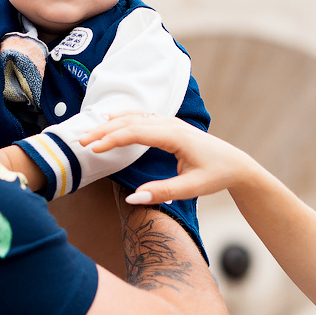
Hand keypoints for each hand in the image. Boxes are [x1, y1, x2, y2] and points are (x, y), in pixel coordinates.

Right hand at [81, 113, 247, 204]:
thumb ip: (162, 192)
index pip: (135, 132)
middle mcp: (171, 124)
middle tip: (80, 140)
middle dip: (103, 130)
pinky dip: (123, 118)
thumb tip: (133, 198)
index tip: (92, 149)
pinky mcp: (169, 125)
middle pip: (130, 122)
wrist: (236, 164)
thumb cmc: (216, 175)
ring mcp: (170, 122)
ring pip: (134, 117)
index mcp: (175, 135)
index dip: (111, 139)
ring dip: (110, 123)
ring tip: (89, 131)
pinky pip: (142, 116)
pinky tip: (110, 120)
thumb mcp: (192, 188)